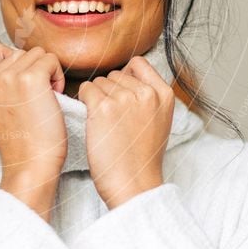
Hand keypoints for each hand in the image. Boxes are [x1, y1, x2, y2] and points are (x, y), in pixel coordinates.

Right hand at [0, 42, 66, 220]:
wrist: (30, 165)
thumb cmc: (21, 143)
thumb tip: (14, 63)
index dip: (15, 62)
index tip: (23, 86)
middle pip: (19, 52)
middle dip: (32, 69)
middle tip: (37, 97)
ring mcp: (7, 79)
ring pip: (36, 53)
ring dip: (46, 71)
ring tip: (45, 97)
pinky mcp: (30, 79)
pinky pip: (50, 59)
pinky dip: (57, 75)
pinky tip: (54, 95)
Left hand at [77, 55, 173, 209]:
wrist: (133, 185)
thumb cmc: (140, 158)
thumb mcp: (158, 121)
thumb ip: (147, 97)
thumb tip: (125, 76)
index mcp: (164, 95)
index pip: (138, 64)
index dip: (125, 77)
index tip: (121, 95)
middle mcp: (146, 93)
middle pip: (115, 74)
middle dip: (109, 92)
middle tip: (113, 119)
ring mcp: (125, 99)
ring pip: (99, 82)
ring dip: (96, 99)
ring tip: (106, 125)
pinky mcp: (103, 108)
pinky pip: (85, 90)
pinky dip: (83, 103)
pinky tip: (92, 121)